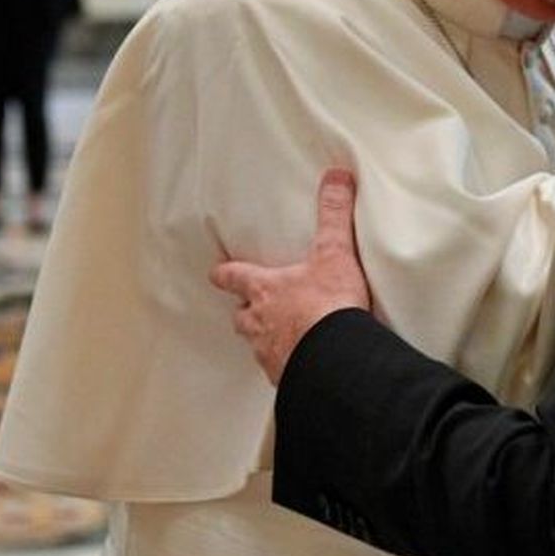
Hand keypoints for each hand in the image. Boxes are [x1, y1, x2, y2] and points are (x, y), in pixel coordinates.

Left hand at [209, 169, 371, 383]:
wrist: (337, 357)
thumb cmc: (328, 305)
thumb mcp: (335, 252)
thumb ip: (334, 215)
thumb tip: (336, 178)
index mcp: (265, 290)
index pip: (234, 277)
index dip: (225, 273)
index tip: (217, 272)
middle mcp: (259, 323)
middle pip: (241, 316)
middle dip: (246, 311)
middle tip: (256, 307)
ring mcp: (269, 353)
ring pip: (257, 345)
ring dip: (266, 339)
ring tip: (284, 337)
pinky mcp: (285, 377)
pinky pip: (280, 370)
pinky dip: (288, 365)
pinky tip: (303, 363)